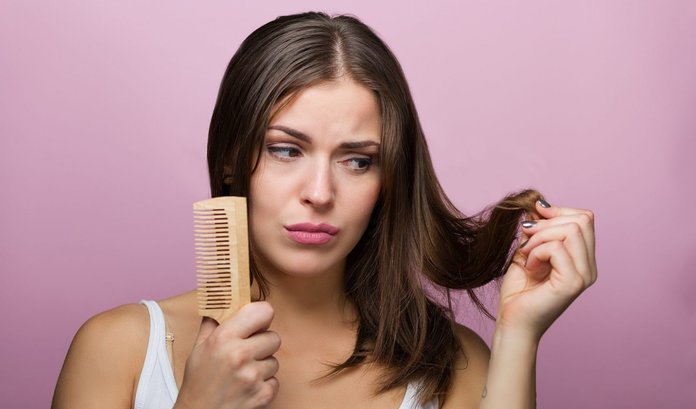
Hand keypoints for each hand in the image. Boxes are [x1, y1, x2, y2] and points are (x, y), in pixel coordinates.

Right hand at [174, 302, 280, 408]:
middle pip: (274, 337)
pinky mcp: (263, 394)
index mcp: (224, 337)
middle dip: (263, 344)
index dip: (262, 317)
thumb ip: (214, 322)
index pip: (263, 311)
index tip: (257, 323)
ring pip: (275, 360)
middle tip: (248, 352)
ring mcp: (253, 376)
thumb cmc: (197, 383)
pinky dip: (265, 384)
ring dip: (263, 366)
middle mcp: (240, 354)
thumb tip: (223, 299)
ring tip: (243, 373)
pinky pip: (275, 380)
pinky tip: (247, 387)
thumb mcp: (198, 348)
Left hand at [497, 200, 596, 339]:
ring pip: (570, 230)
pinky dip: (536, 252)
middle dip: (547, 223)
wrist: (512, 322)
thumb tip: (539, 204)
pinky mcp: (573, 283)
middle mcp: (590, 267)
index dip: (557, 211)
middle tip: (526, 241)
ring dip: (540, 238)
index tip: (533, 218)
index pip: (584, 218)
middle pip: (581, 220)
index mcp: (583, 259)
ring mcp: (585, 276)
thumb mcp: (528, 250)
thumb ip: (538, 229)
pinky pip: (557, 248)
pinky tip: (529, 267)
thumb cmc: (519, 291)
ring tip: (526, 255)